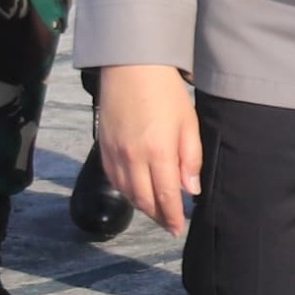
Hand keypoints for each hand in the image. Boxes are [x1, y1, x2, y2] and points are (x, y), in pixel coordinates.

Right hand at [97, 64, 203, 234]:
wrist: (131, 65)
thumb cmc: (165, 90)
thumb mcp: (188, 122)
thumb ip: (190, 158)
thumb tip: (191, 190)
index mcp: (158, 152)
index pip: (166, 196)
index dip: (172, 216)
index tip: (178, 229)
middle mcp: (133, 157)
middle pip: (144, 200)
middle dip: (158, 216)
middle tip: (169, 224)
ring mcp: (115, 153)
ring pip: (127, 192)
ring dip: (142, 206)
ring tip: (156, 211)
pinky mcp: (103, 146)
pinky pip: (113, 178)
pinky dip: (125, 191)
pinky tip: (136, 191)